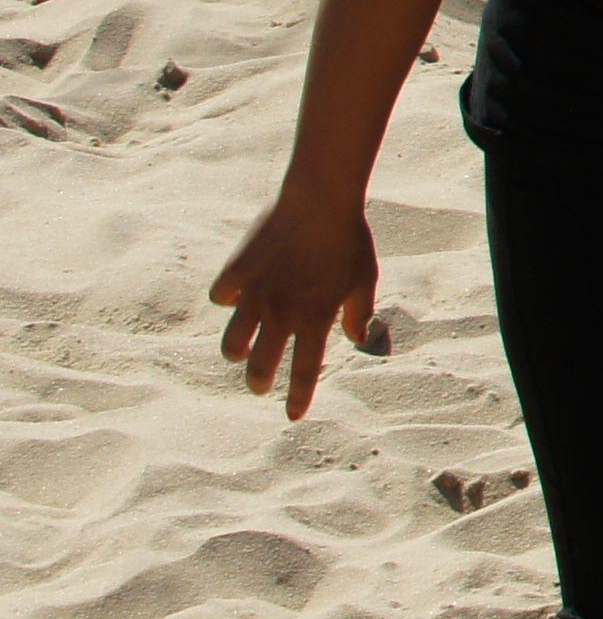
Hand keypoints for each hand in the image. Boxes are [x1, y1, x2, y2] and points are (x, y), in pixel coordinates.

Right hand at [210, 192, 379, 420]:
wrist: (319, 202)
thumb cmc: (349, 241)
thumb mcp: (365, 280)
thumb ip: (359, 314)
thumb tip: (358, 338)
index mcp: (315, 320)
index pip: (306, 371)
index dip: (299, 397)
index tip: (293, 416)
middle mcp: (281, 315)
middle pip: (260, 365)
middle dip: (258, 382)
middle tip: (259, 385)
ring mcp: (255, 295)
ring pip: (232, 341)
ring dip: (236, 350)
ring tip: (242, 350)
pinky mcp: (236, 273)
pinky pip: (222, 296)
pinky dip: (229, 298)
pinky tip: (235, 294)